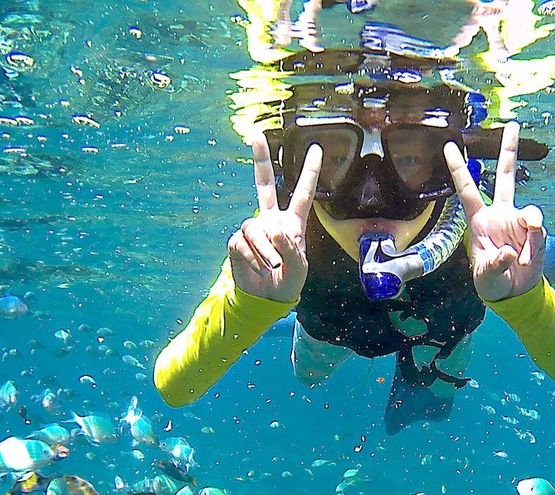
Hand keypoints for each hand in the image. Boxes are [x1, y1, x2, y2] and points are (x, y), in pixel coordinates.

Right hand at [228, 134, 321, 302]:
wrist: (267, 298)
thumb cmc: (289, 280)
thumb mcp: (298, 267)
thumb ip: (290, 247)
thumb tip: (273, 230)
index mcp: (293, 223)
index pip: (303, 193)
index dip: (309, 172)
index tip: (316, 148)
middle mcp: (271, 220)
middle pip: (265, 184)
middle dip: (261, 160)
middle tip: (257, 136)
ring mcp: (254, 230)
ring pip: (254, 228)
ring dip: (264, 249)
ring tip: (272, 265)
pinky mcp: (237, 242)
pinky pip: (243, 243)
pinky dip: (252, 258)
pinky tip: (259, 268)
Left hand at [444, 121, 545, 302]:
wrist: (515, 291)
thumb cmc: (492, 282)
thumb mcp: (487, 278)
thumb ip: (495, 265)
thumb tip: (508, 252)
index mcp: (479, 221)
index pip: (467, 190)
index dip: (458, 168)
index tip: (448, 145)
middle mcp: (500, 215)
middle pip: (505, 176)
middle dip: (509, 150)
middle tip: (513, 124)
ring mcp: (519, 222)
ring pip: (530, 213)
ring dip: (530, 234)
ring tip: (522, 258)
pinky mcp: (535, 233)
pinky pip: (538, 232)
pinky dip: (535, 246)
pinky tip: (528, 259)